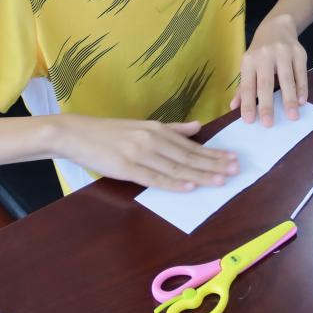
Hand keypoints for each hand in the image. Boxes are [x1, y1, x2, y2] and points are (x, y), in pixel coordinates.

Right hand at [56, 114, 238, 191]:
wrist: (77, 133)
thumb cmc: (111, 132)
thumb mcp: (144, 125)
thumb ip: (173, 129)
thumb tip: (198, 127)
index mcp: (158, 129)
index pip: (191, 145)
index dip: (213, 153)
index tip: (232, 159)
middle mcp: (152, 139)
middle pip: (188, 156)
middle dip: (213, 164)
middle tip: (234, 170)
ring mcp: (140, 153)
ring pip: (176, 166)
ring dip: (200, 174)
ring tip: (220, 180)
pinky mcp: (126, 167)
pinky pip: (154, 177)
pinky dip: (173, 182)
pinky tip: (188, 186)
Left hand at [232, 13, 307, 126]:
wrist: (277, 27)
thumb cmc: (260, 52)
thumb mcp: (248, 65)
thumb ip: (243, 87)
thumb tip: (234, 107)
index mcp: (249, 60)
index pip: (247, 85)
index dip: (247, 103)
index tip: (249, 121)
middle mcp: (265, 55)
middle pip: (266, 83)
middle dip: (266, 104)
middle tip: (268, 123)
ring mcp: (283, 52)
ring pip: (286, 78)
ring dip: (289, 99)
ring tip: (292, 116)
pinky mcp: (299, 52)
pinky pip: (301, 73)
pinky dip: (302, 88)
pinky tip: (302, 101)